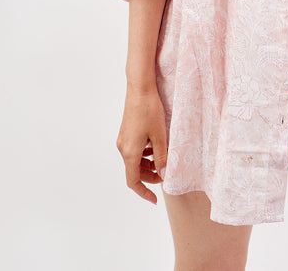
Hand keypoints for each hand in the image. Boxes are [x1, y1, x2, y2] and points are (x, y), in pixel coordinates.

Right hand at [116, 86, 167, 204]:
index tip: (154, 199)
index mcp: (130, 152)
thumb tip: (163, 175)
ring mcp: (123, 139)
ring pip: (134, 160)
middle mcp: (123, 148)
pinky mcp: (126, 132)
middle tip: (165, 174)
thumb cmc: (150, 110)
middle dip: (149, 177)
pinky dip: (144, 154)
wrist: (140, 88)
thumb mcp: (160, 136)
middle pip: (134, 171)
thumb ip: (161, 157)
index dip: (144, 192)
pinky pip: (134, 150)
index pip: (133, 181)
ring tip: (162, 160)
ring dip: (147, 165)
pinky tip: (155, 146)